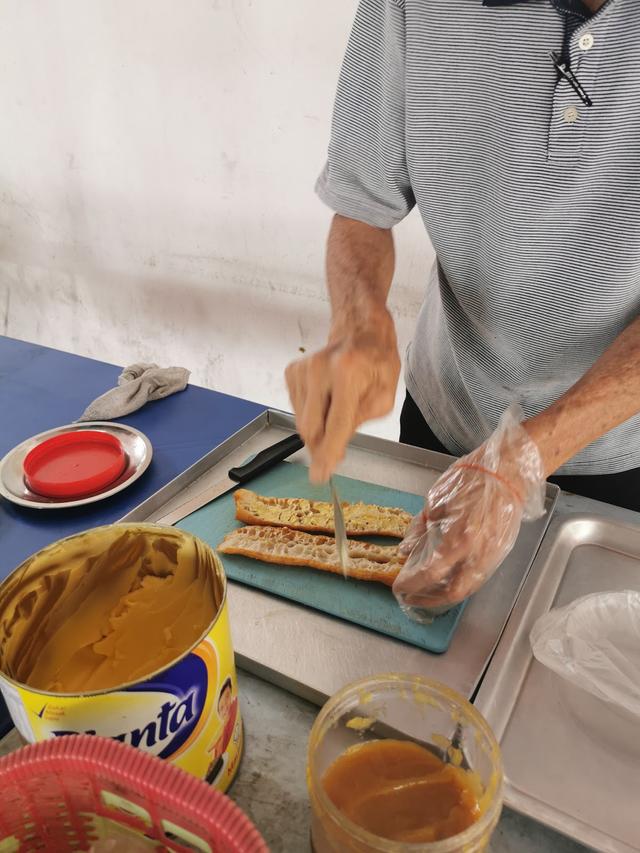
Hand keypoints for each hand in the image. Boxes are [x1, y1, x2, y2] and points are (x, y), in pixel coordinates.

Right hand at [286, 309, 399, 482]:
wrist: (358, 330)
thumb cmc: (376, 361)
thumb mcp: (384, 395)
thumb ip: (361, 422)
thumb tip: (335, 449)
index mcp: (348, 372)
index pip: (335, 424)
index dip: (328, 454)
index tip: (320, 476)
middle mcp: (319, 369)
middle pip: (311, 427)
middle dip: (321, 447)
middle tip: (333, 455)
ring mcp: (302, 370)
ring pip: (302, 421)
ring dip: (319, 428)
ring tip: (337, 411)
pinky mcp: (292, 372)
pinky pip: (297, 409)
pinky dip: (312, 414)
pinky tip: (326, 401)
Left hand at [393, 406, 545, 615]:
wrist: (508, 470)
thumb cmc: (470, 478)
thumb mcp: (436, 500)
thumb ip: (421, 528)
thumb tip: (406, 549)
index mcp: (459, 538)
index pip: (430, 573)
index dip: (412, 584)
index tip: (399, 587)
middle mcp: (477, 553)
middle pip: (453, 592)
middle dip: (430, 599)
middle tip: (412, 597)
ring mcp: (492, 554)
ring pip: (468, 587)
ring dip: (446, 594)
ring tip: (427, 592)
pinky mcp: (500, 551)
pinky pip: (478, 576)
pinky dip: (461, 582)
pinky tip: (447, 578)